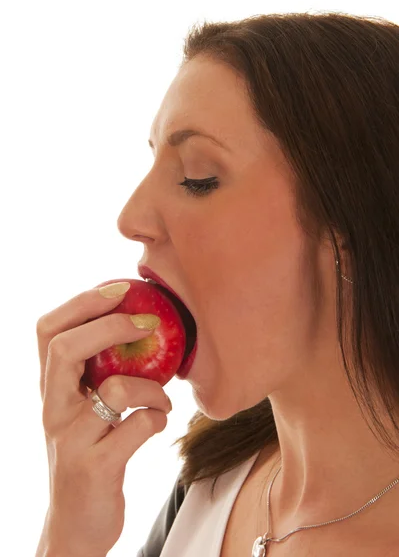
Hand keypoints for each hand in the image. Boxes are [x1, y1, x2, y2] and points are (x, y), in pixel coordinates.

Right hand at [36, 283, 171, 556]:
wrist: (75, 526)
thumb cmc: (88, 456)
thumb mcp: (81, 412)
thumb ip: (95, 375)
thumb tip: (138, 326)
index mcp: (51, 390)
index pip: (47, 331)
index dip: (81, 302)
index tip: (119, 288)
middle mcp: (53, 410)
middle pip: (66, 348)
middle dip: (111, 326)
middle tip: (147, 324)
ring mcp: (71, 439)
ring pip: (116, 387)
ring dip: (153, 388)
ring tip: (162, 400)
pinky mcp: (95, 467)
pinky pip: (140, 425)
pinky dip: (158, 419)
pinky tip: (156, 424)